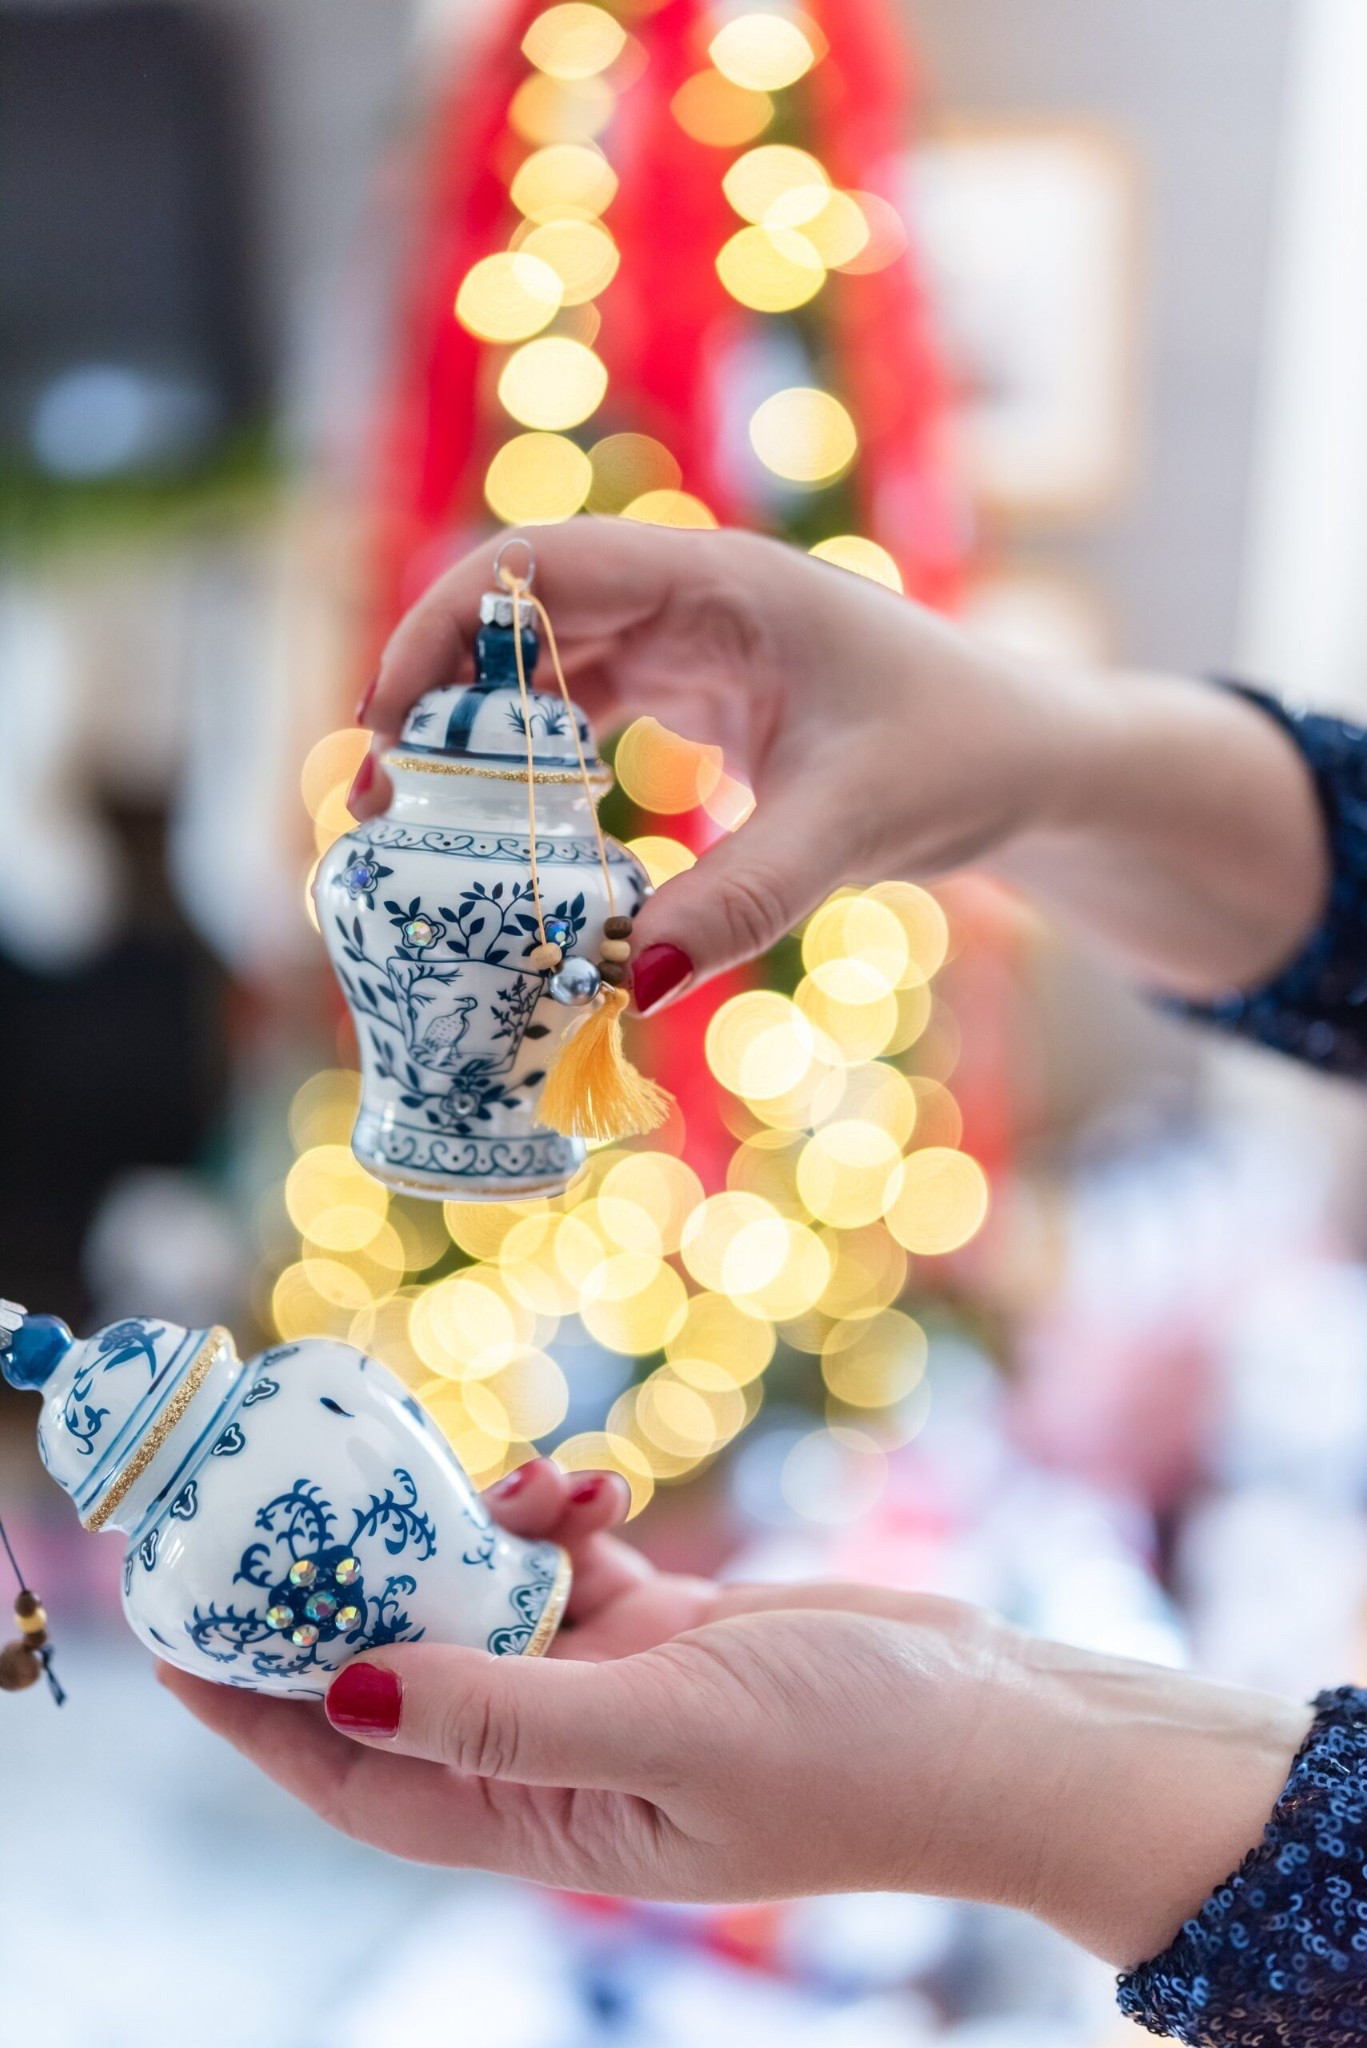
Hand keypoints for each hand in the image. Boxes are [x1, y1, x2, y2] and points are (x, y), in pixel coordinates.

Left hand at [161, 1459, 1309, 1968]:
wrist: (993, 1724)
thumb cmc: (852, 1758)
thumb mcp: (668, 1729)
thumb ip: (506, 1712)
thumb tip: (348, 1688)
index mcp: (541, 1824)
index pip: (353, 1772)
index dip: (255, 1715)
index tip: (175, 1641)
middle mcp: (555, 1760)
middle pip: (405, 1672)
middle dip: (352, 1593)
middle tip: (300, 1499)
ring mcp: (607, 1688)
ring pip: (486, 1600)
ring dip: (480, 1533)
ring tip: (518, 1481)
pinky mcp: (660, 1627)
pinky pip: (567, 1562)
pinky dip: (563, 1516)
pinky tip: (592, 1482)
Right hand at [352, 520, 1062, 1008]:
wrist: (1036, 764)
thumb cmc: (966, 756)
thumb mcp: (854, 826)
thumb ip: (741, 899)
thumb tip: (621, 983)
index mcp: (718, 580)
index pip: (536, 566)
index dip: (440, 632)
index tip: (382, 728)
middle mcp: (688, 598)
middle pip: (515, 619)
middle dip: (435, 699)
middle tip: (374, 807)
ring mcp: (689, 647)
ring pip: (540, 674)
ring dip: (476, 741)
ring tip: (417, 831)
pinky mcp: (696, 701)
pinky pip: (583, 720)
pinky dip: (533, 772)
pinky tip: (507, 837)